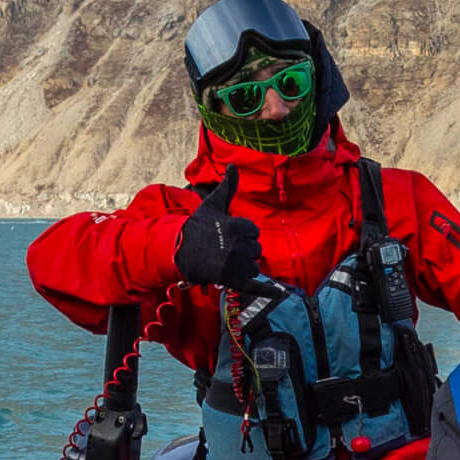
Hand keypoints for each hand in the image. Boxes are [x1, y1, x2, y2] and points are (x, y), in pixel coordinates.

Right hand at [174, 167, 263, 290]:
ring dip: (243, 266)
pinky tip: (280, 294)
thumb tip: (233, 165)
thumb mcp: (213, 204)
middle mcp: (238, 247)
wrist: (179, 250)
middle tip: (223, 248)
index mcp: (237, 227)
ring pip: (254, 266)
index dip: (242, 233)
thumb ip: (228, 186)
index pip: (254, 232)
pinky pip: (256, 286)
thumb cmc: (198, 226)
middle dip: (243, 250)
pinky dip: (269, 292)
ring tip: (223, 261)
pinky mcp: (233, 281)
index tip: (226, 234)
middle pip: (256, 250)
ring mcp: (235, 266)